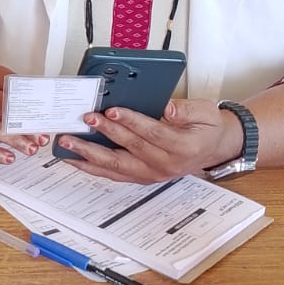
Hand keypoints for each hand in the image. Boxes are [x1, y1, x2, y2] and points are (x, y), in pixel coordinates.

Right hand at [0, 64, 48, 164]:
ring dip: (10, 139)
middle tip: (39, 137)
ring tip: (28, 148)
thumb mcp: (5, 93)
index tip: (42, 113)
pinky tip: (7, 157)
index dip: (27, 100)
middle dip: (21, 123)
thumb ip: (23, 100)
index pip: (10, 84)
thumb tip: (48, 117)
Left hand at [53, 98, 237, 184]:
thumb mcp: (205, 112)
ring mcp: (151, 174)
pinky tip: (74, 158)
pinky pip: (113, 174)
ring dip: (90, 154)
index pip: (152, 133)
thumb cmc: (207, 128)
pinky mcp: (141, 177)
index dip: (132, 122)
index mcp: (182, 147)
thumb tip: (167, 107)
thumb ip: (186, 109)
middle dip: (105, 134)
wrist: (214, 148)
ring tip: (69, 142)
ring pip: (116, 167)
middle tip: (86, 119)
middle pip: (130, 149)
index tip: (113, 111)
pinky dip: (91, 167)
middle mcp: (165, 165)